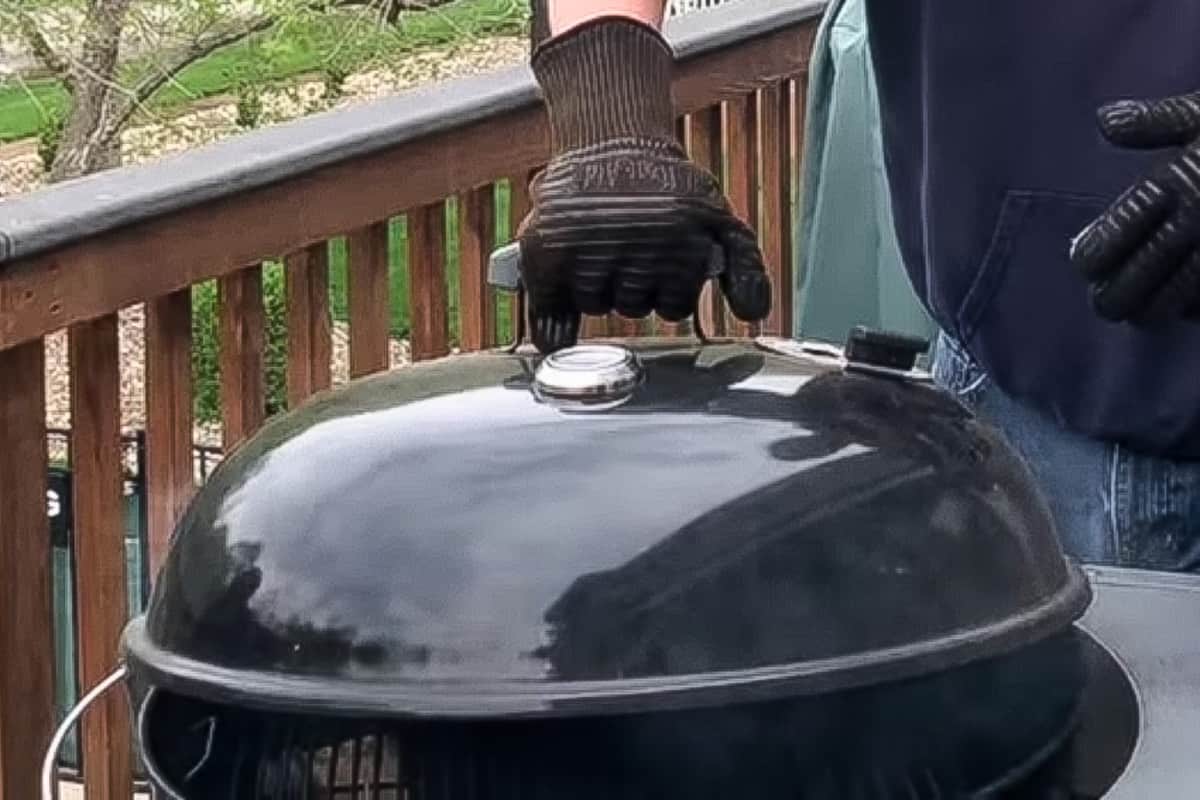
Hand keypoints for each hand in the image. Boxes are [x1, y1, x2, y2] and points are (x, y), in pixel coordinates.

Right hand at [518, 141, 770, 352]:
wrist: (610, 137)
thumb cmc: (666, 185)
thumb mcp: (717, 215)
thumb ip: (743, 264)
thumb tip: (754, 314)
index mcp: (684, 242)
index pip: (675, 305)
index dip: (669, 288)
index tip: (661, 260)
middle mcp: (639, 247)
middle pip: (636, 307)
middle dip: (635, 286)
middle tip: (628, 248)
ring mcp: (590, 252)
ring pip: (599, 306)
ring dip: (599, 289)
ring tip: (601, 250)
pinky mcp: (548, 253)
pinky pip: (551, 313)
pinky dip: (552, 324)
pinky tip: (557, 325)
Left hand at [1071, 91, 1199, 322]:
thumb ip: (1158, 120)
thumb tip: (1105, 121)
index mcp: (1176, 184)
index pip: (1110, 239)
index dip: (1091, 257)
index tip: (1086, 263)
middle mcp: (1197, 222)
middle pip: (1132, 282)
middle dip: (1112, 297)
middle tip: (1104, 303)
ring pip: (1172, 301)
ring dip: (1150, 310)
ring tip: (1139, 314)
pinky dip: (1197, 309)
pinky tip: (1189, 309)